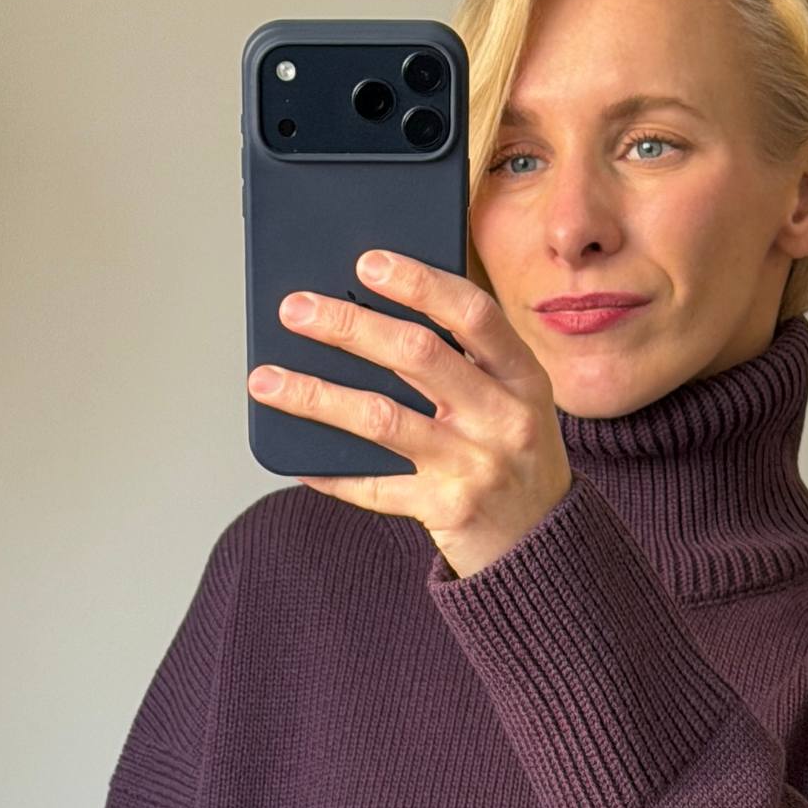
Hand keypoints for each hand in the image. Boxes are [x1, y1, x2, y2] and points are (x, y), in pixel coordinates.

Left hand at [246, 251, 573, 577]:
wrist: (543, 544)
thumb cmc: (514, 457)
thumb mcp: (514, 400)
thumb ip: (466, 360)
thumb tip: (371, 312)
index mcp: (522, 377)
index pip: (473, 313)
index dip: (420, 283)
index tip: (367, 263)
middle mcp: (503, 417)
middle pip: (418, 355)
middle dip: (348, 326)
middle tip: (294, 310)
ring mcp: (475, 465)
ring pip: (381, 418)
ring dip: (316, 395)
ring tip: (265, 380)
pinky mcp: (447, 509)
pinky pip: (376, 486)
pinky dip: (332, 471)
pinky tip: (297, 457)